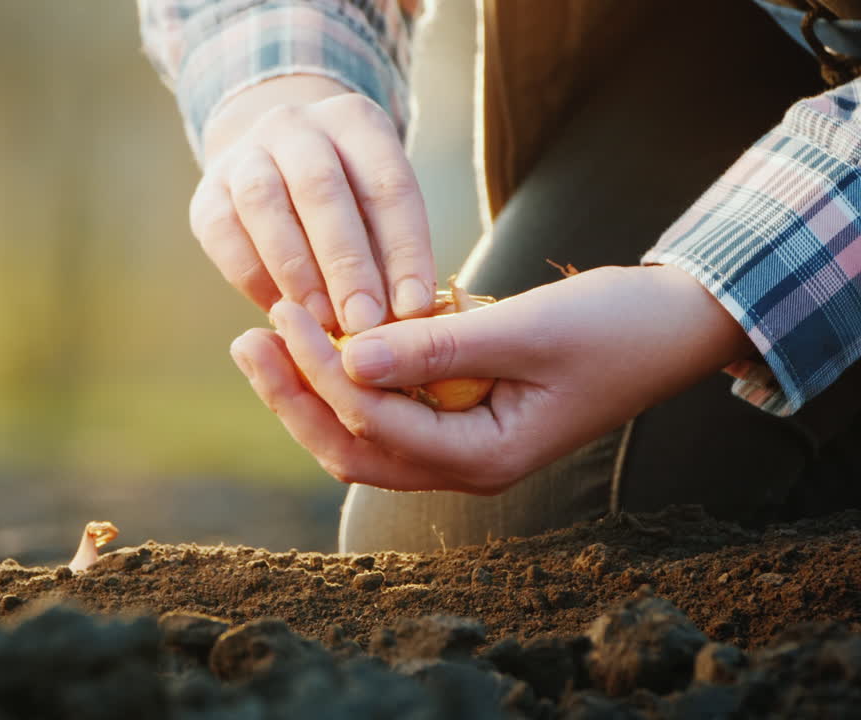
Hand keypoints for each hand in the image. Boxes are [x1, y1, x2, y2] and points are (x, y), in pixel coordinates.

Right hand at [191, 75, 436, 333]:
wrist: (274, 164)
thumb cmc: (347, 199)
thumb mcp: (379, 206)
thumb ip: (390, 250)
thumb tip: (404, 313)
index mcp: (354, 120)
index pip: (386, 183)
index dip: (403, 249)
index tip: (412, 307)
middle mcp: (295, 125)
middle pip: (321, 190)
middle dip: (346, 263)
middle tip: (363, 321)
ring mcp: (244, 154)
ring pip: (264, 205)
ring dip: (296, 271)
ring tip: (321, 322)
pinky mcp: (207, 193)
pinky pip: (224, 234)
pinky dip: (253, 278)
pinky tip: (280, 312)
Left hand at [228, 265, 754, 492]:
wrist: (673, 328)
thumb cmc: (615, 327)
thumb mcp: (527, 331)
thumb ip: (436, 348)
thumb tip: (347, 357)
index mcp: (484, 458)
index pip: (374, 421)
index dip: (321, 369)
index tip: (284, 313)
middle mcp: (463, 466)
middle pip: (352, 447)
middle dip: (294, 396)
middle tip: (249, 340)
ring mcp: (459, 447)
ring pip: (362, 436)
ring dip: (311, 392)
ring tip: (265, 341)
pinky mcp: (458, 418)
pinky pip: (386, 412)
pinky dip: (349, 382)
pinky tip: (319, 342)